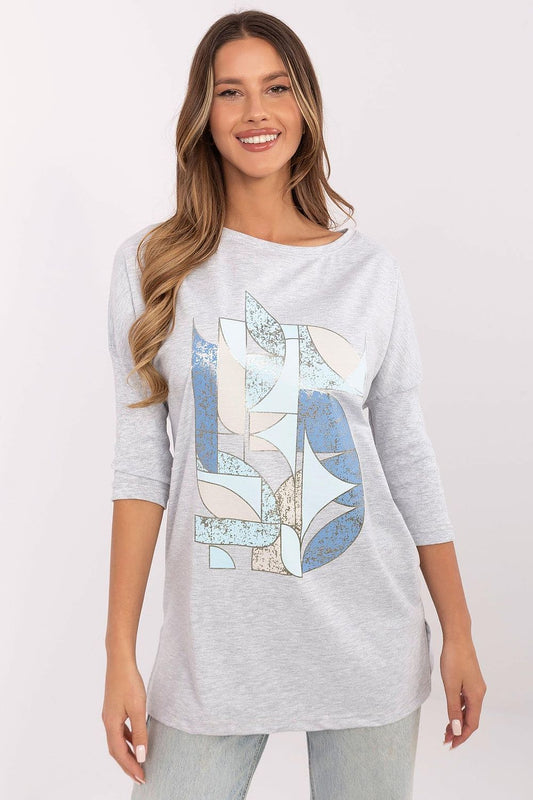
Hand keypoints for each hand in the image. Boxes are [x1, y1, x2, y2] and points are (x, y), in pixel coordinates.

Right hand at [101, 657, 148, 784]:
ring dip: (127, 753)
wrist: (120, 661)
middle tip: (140, 776)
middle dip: (127, 765)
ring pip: (117, 741)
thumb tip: (141, 755)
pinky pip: (119, 731)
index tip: (141, 778)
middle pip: (116, 750)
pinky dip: (127, 740)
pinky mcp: (114, 709)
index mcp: (111, 724)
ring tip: (138, 763)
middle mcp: (107, 722)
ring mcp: (109, 715)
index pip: (120, 753)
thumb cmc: (128, 682)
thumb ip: (140, 732)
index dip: (130, 767)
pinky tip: (135, 740)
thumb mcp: (138, 708)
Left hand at [440, 636, 486, 748]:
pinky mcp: (471, 680)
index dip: (461, 736)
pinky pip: (466, 701)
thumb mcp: (451, 686)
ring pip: (468, 710)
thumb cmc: (453, 659)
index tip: (450, 744)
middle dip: (459, 731)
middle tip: (445, 739)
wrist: (458, 637)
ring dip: (458, 720)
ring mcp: (476, 686)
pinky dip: (459, 709)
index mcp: (476, 696)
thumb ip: (453, 709)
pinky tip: (451, 711)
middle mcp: (479, 693)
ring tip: (446, 729)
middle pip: (471, 719)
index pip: (472, 724)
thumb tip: (456, 729)